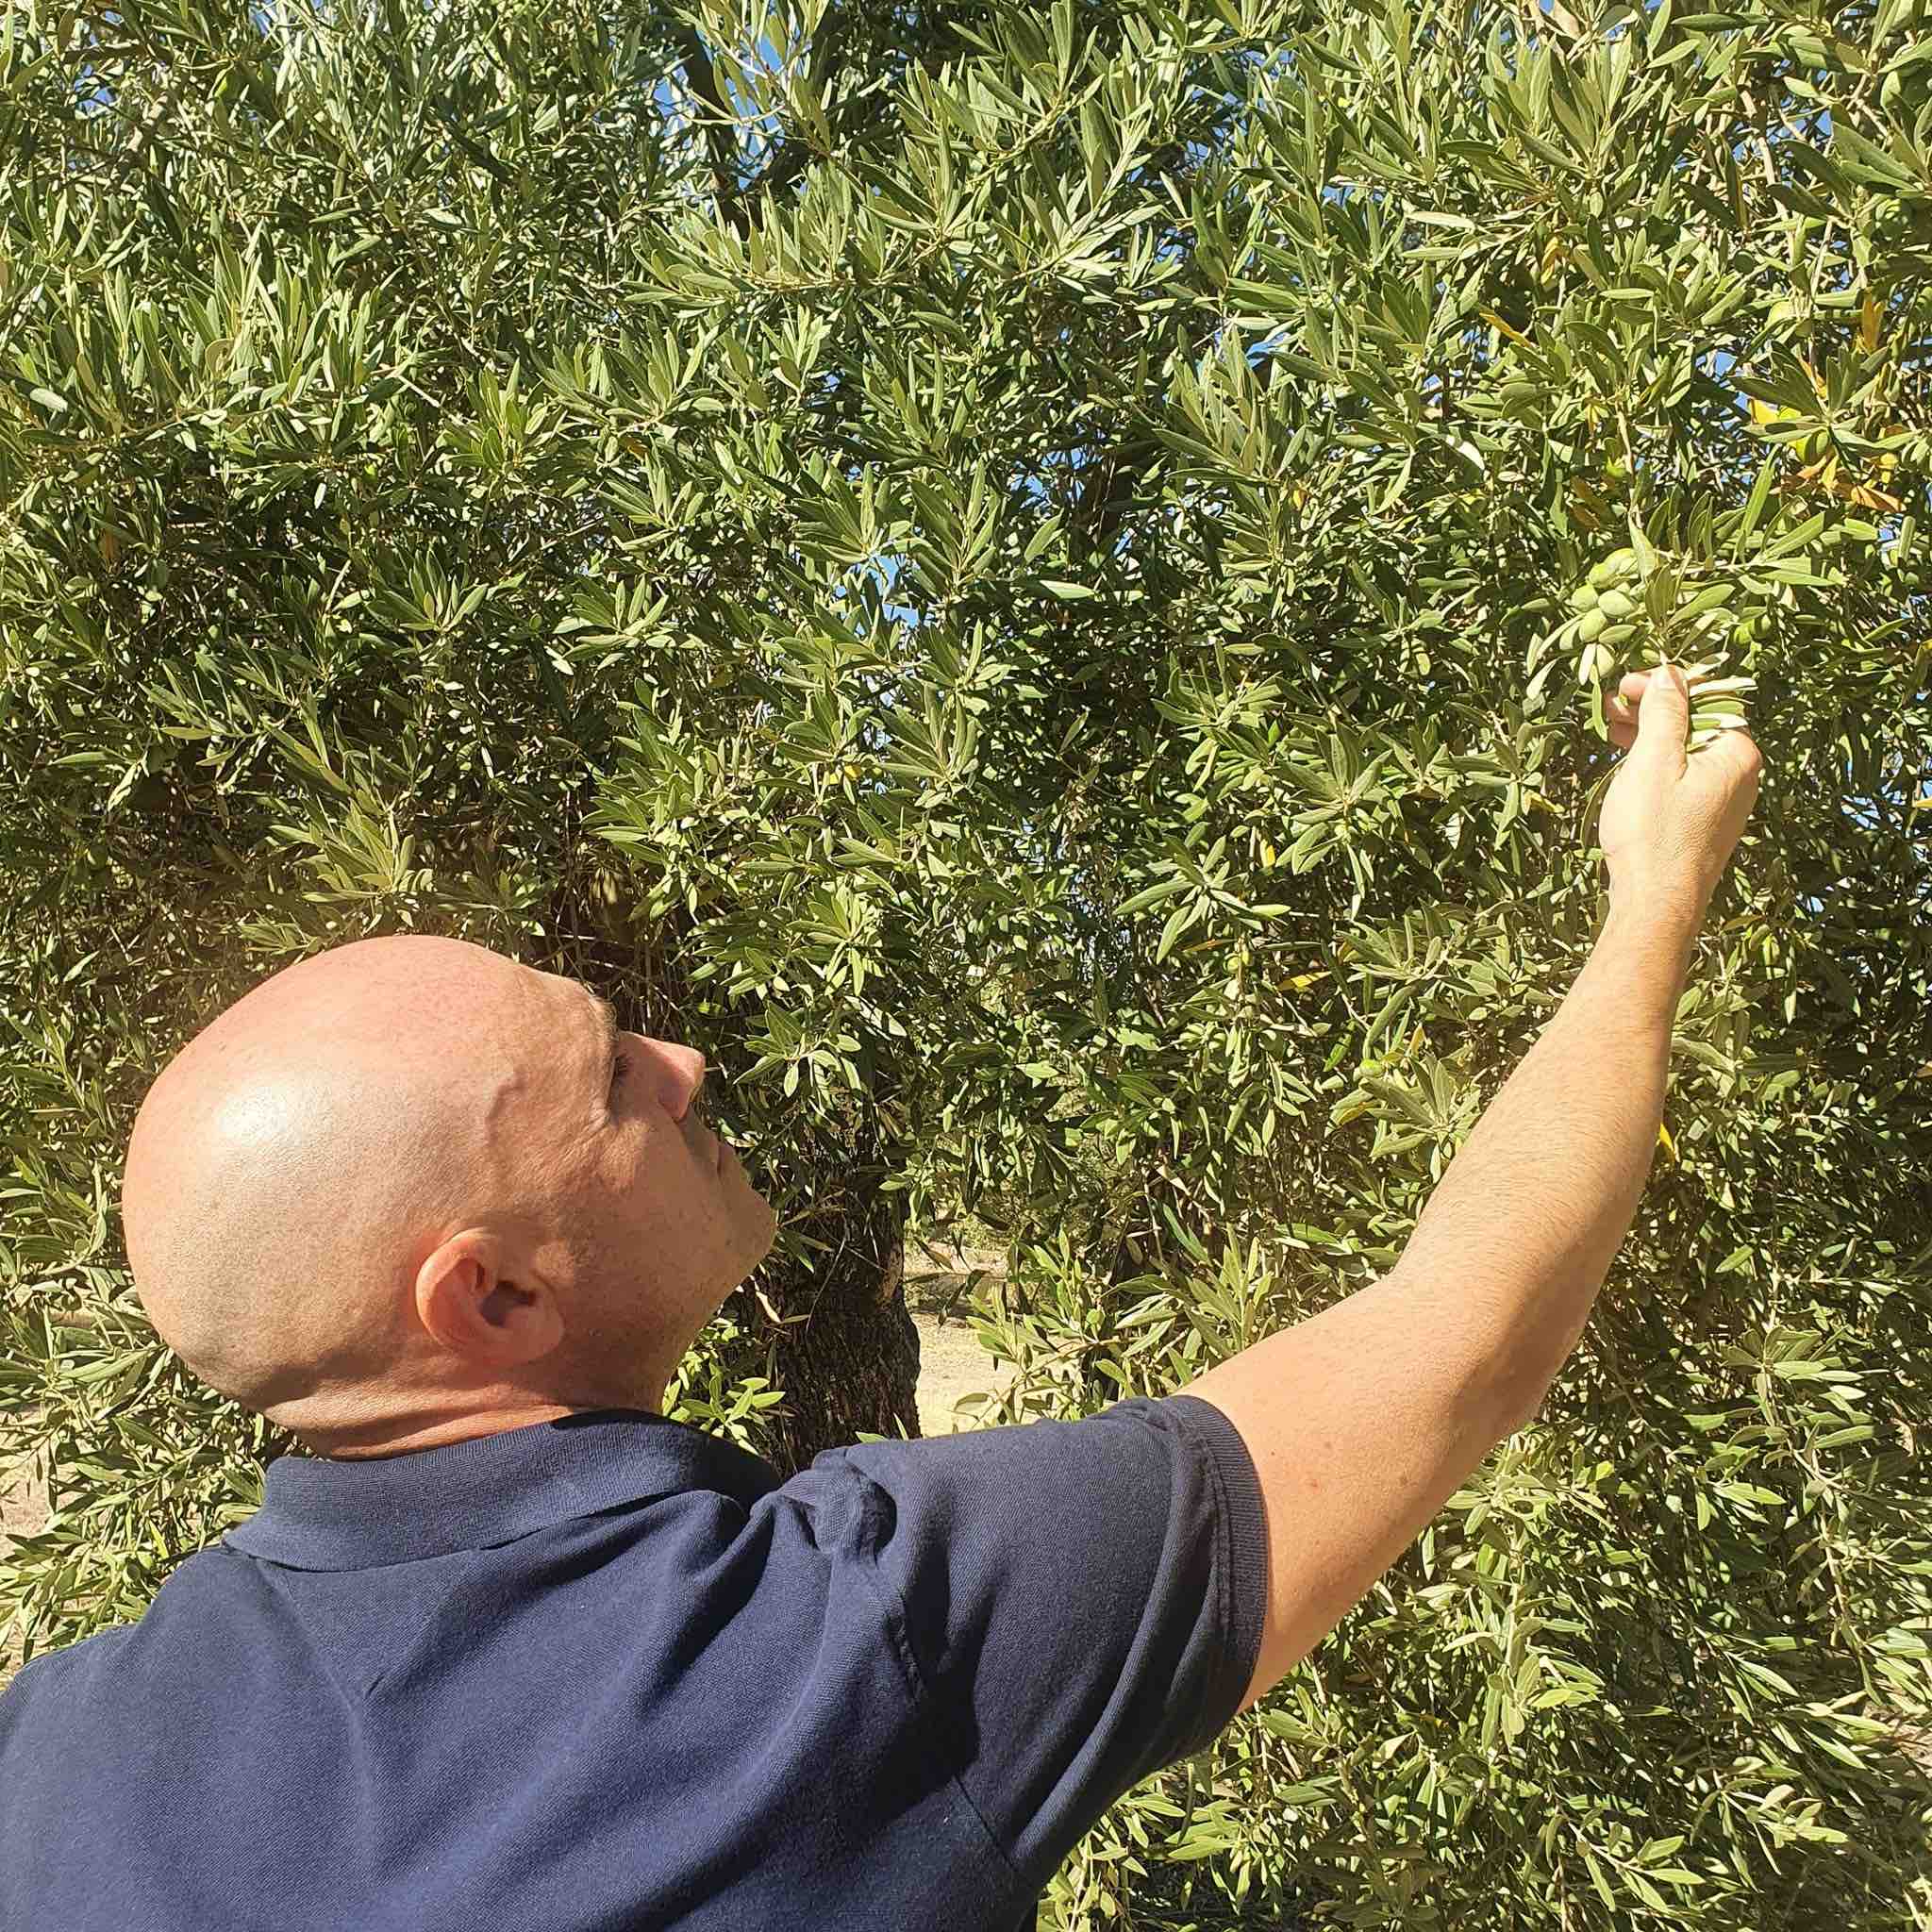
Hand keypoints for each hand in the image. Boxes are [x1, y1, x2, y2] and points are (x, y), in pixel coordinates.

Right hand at [1599, 664, 1761, 928]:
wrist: (1656, 903)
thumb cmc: (1655, 833)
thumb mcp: (1655, 761)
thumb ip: (1665, 712)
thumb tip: (1670, 674)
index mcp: (1737, 753)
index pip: (1706, 699)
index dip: (1664, 685)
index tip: (1625, 684)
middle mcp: (1739, 774)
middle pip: (1695, 723)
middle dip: (1653, 709)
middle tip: (1612, 704)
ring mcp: (1723, 800)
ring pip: (1685, 751)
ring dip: (1649, 735)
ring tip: (1611, 729)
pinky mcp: (1703, 820)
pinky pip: (1681, 776)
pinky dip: (1654, 762)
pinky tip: (1628, 761)